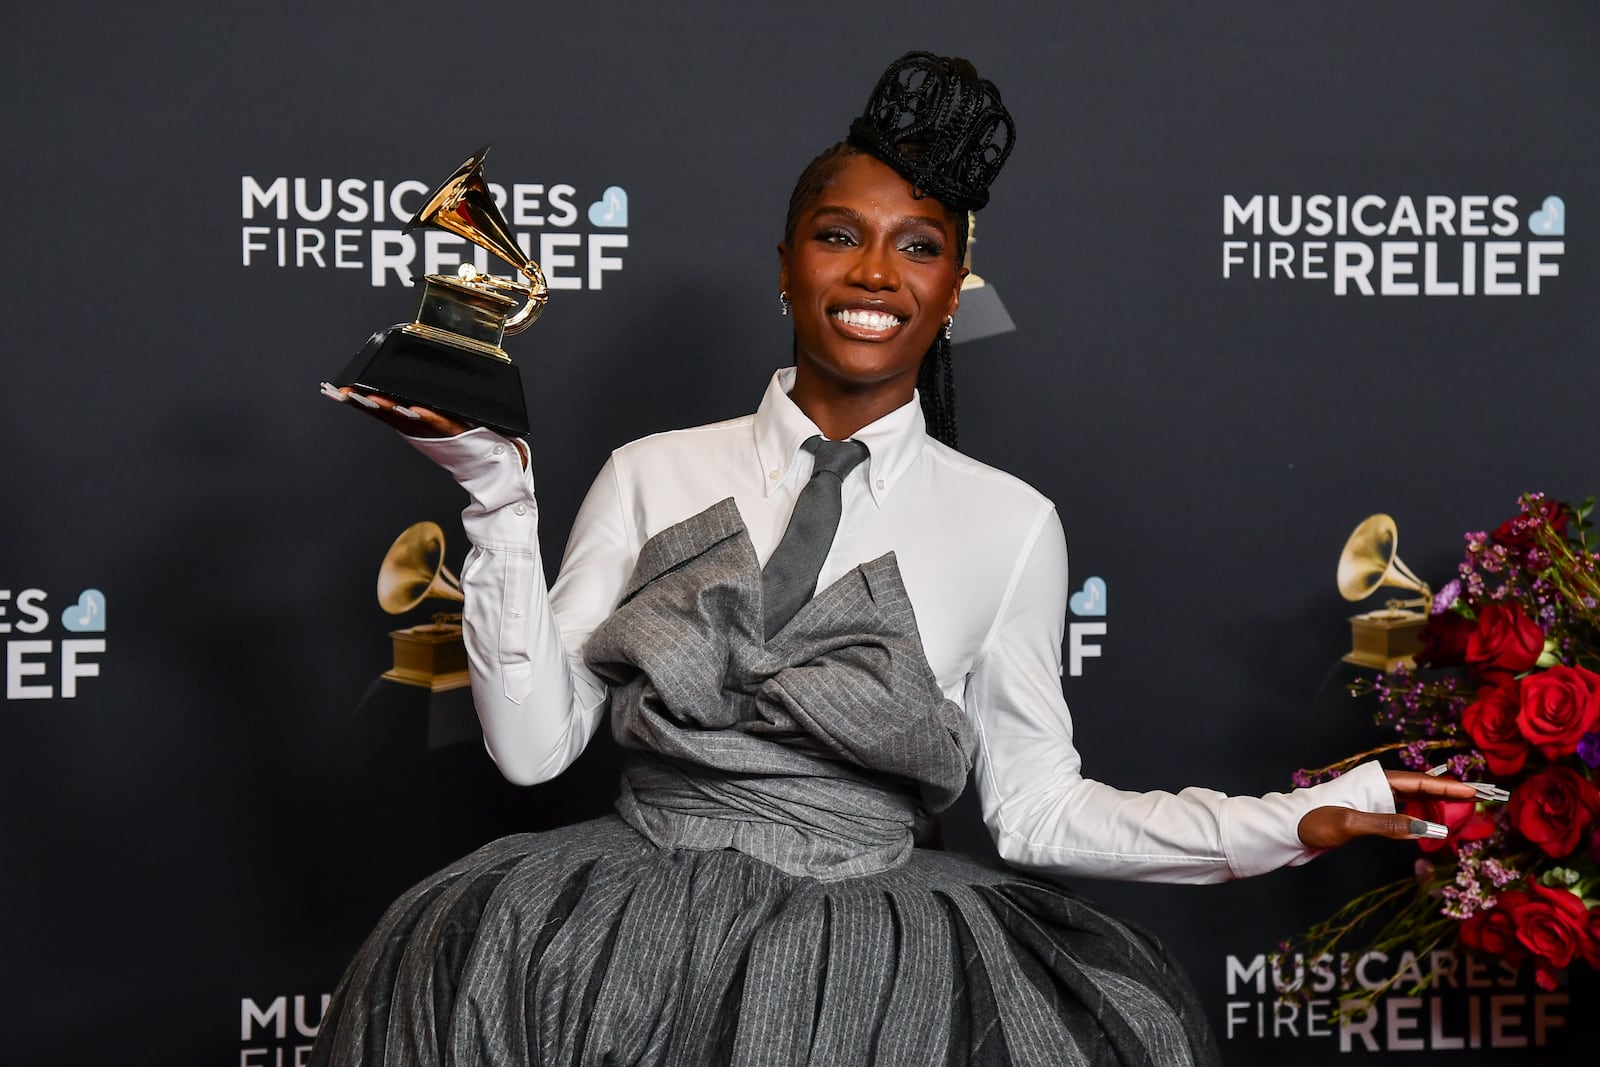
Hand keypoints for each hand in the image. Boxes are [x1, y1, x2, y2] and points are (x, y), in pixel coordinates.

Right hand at [320, 382, 470, 437]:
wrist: (478, 456)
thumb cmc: (451, 431)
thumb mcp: (426, 417)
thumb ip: (408, 404)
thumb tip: (392, 386)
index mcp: (406, 419)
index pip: (376, 408)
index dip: (356, 400)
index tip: (336, 391)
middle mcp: (414, 425)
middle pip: (387, 413)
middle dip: (367, 403)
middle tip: (350, 394)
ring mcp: (432, 428)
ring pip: (408, 418)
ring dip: (391, 409)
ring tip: (375, 399)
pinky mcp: (453, 429)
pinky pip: (439, 422)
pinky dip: (428, 417)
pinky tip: (416, 410)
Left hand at [1296, 769, 1485, 849]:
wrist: (1285, 830)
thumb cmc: (1312, 821)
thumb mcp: (1350, 823)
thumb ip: (1387, 824)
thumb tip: (1426, 828)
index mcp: (1373, 782)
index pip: (1419, 782)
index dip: (1448, 787)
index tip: (1474, 790)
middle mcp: (1375, 788)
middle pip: (1420, 789)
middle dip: (1448, 796)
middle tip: (1477, 804)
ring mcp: (1371, 802)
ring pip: (1412, 802)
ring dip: (1435, 808)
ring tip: (1461, 817)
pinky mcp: (1366, 817)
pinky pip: (1400, 815)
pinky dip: (1418, 820)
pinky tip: (1430, 828)